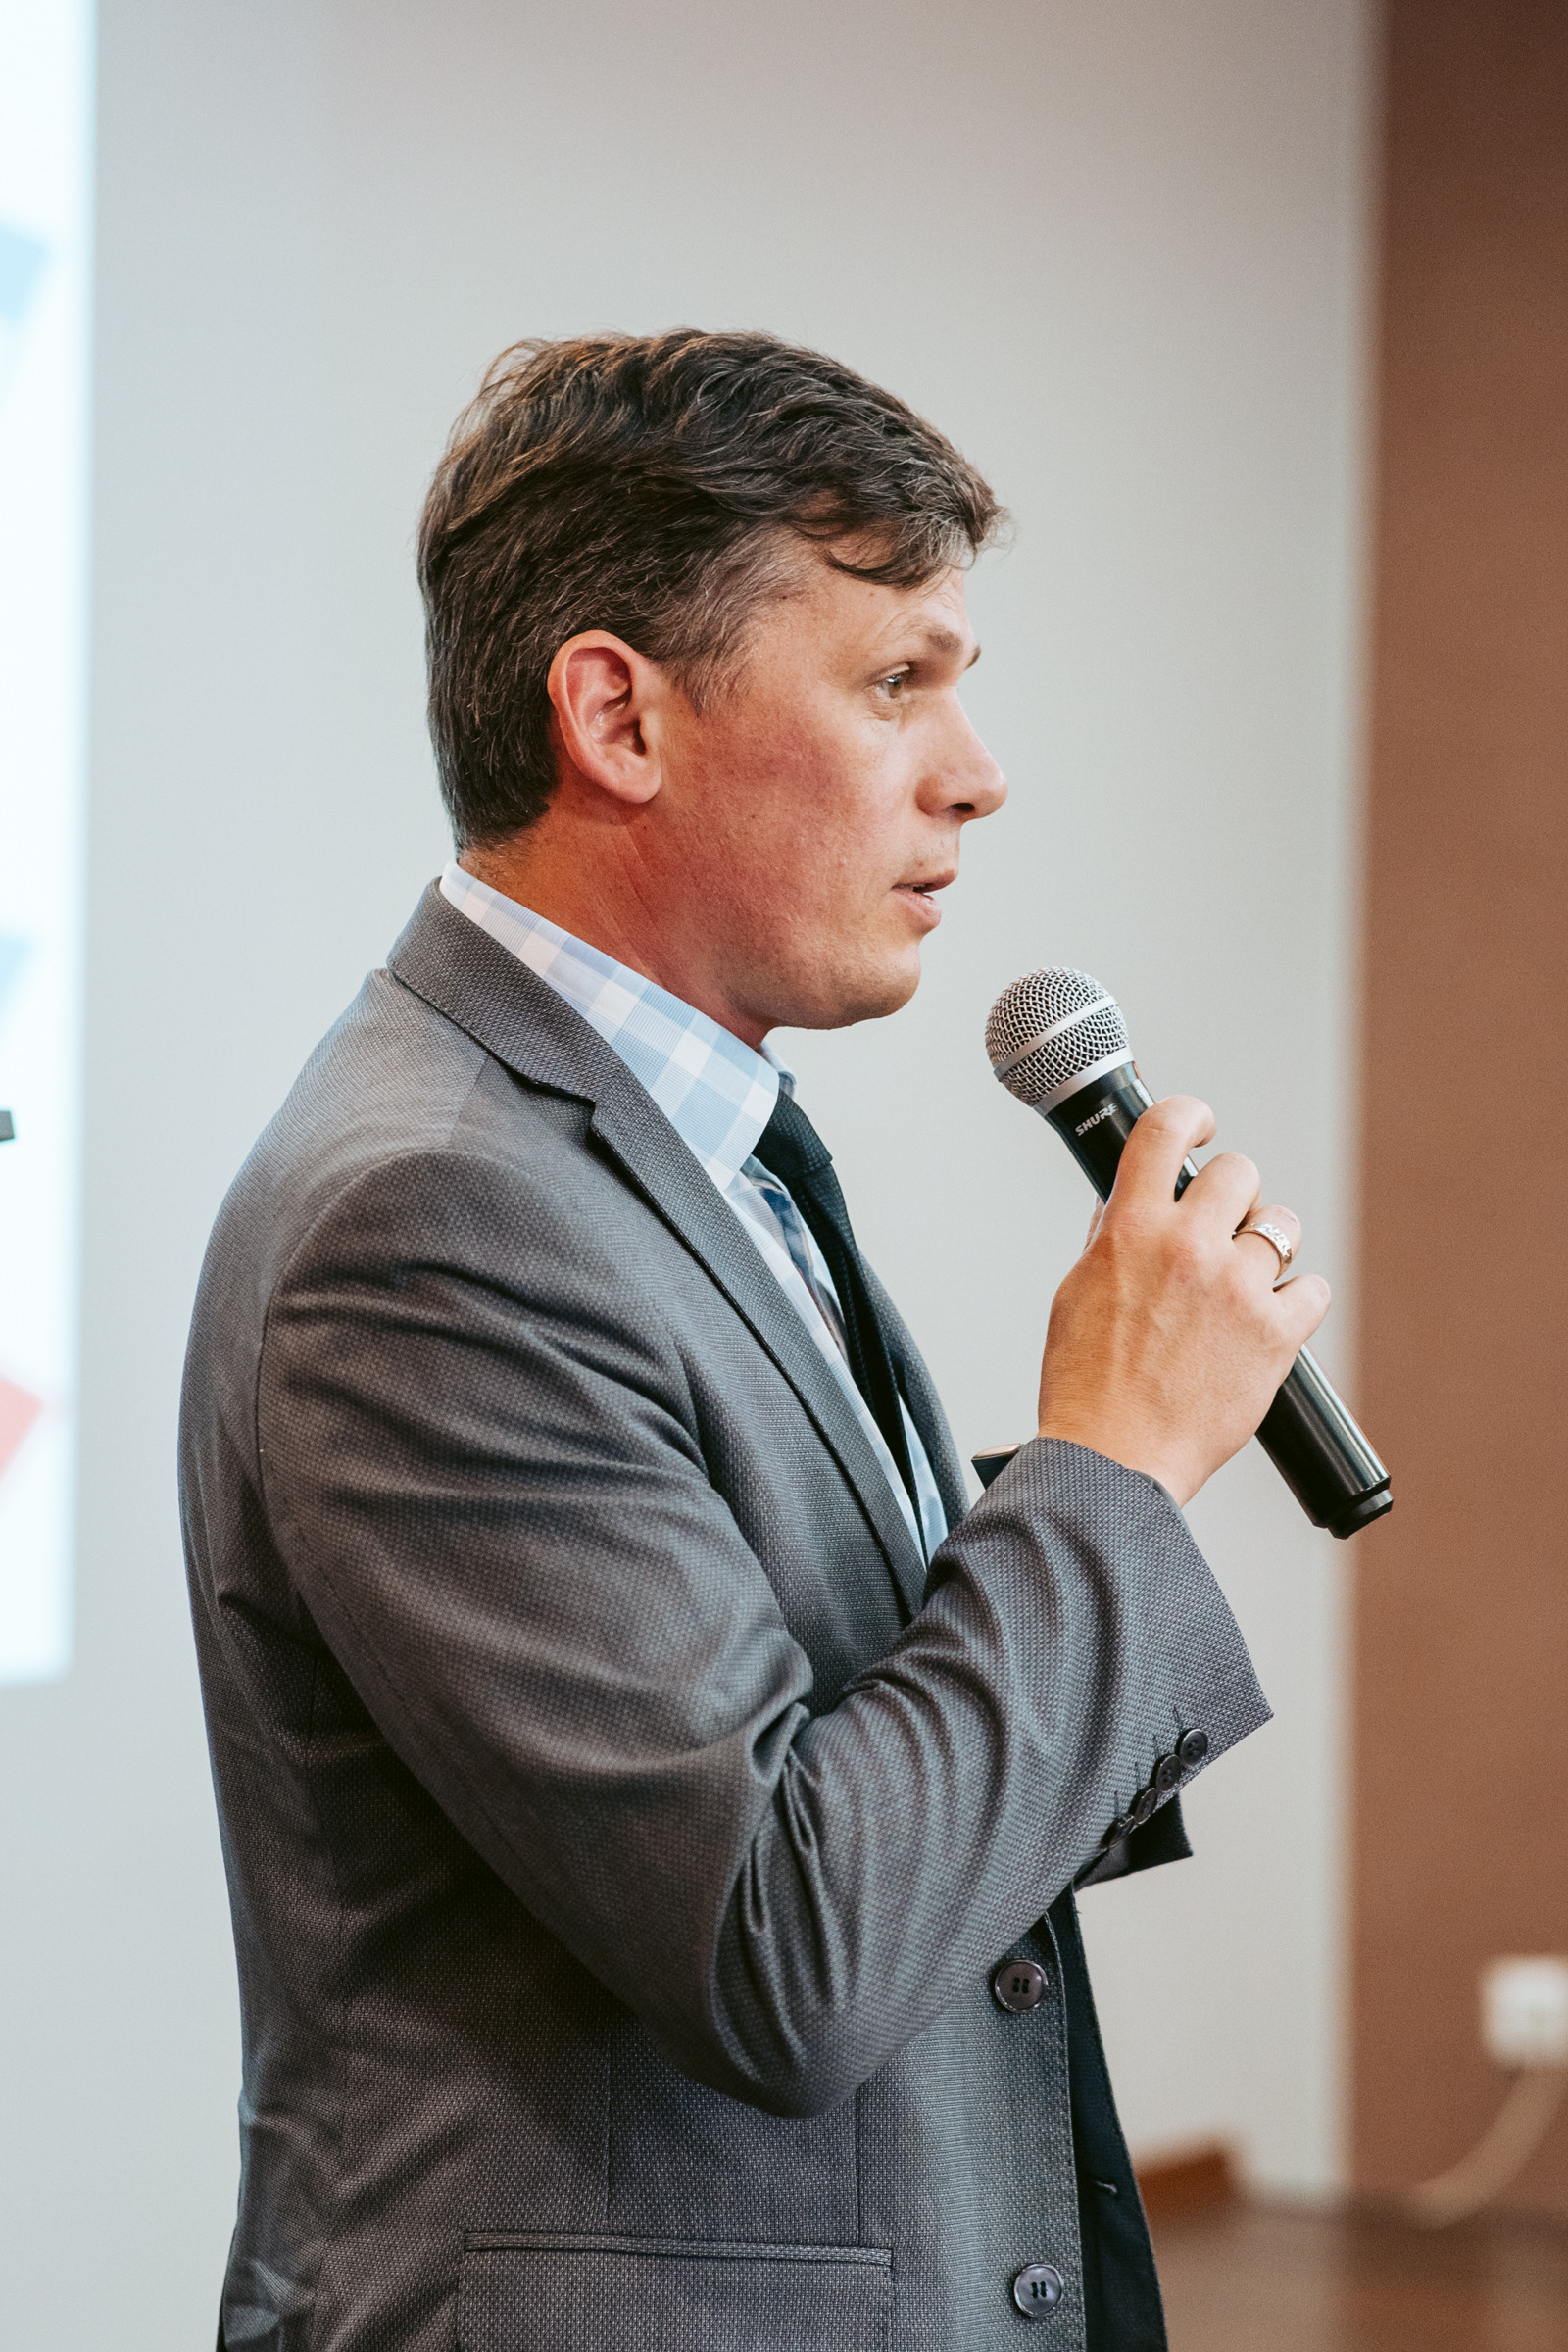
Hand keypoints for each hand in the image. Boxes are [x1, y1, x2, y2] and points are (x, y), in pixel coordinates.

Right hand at [1035, 1095, 1329, 1506]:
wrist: (1115, 1460)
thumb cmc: (1085, 1387)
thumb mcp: (1077, 1292)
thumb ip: (1111, 1239)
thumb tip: (1133, 1202)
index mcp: (1131, 1229)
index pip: (1165, 1129)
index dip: (1191, 1115)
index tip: (1201, 1127)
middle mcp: (1188, 1247)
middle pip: (1240, 1172)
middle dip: (1232, 1196)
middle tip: (1222, 1227)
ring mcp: (1237, 1288)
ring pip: (1281, 1226)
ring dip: (1266, 1247)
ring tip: (1244, 1283)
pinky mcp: (1277, 1333)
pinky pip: (1312, 1288)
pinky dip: (1297, 1301)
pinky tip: (1273, 1319)